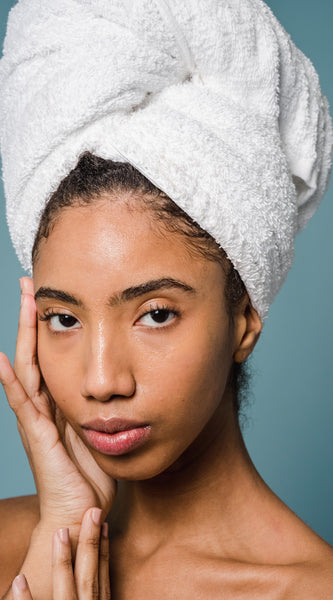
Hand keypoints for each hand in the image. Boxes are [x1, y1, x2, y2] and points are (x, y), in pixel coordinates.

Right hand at [0, 277, 115, 531]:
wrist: (80, 512)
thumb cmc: (91, 475)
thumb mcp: (101, 430)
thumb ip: (102, 407)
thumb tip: (118, 384)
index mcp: (58, 403)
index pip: (48, 355)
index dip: (46, 326)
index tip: (49, 295)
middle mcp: (43, 406)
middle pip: (33, 352)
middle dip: (32, 318)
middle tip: (29, 284)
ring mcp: (37, 420)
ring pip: (27, 368)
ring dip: (25, 335)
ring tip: (24, 302)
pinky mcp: (38, 437)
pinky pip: (23, 404)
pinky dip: (11, 382)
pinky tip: (2, 361)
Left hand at [11, 507, 110, 599]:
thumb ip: (92, 596)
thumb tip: (91, 575)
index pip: (102, 575)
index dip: (104, 548)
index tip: (104, 522)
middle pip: (88, 576)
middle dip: (90, 543)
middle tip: (92, 511)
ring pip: (65, 591)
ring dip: (62, 561)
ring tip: (59, 532)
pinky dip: (26, 597)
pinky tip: (19, 579)